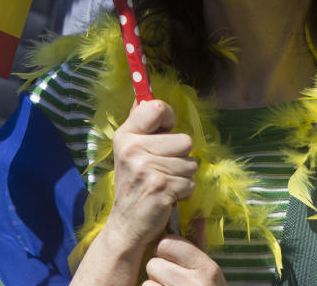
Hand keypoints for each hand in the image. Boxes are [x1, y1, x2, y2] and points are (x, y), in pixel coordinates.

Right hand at [105, 100, 197, 248]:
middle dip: (180, 156)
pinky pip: (191, 182)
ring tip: (163, 183)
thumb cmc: (135, 183)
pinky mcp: (160, 188)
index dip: (168, 118)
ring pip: (190, 163)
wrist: (127, 225)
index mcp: (126, 135)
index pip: (158, 107)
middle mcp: (133, 149)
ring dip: (182, 176)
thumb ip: (140, 121)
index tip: (163, 132)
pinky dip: (184, 192)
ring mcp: (146, 169)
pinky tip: (167, 196)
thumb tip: (143, 91)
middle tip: (161, 169)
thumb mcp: (130, 149)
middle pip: (184, 140)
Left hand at [143, 235, 225, 285]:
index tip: (174, 260)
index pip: (168, 243)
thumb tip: (197, 213)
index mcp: (207, 269)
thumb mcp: (208, 272)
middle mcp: (196, 284)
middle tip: (172, 282)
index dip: (166, 250)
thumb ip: (198, 244)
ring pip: (147, 283)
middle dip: (158, 272)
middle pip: (154, 263)